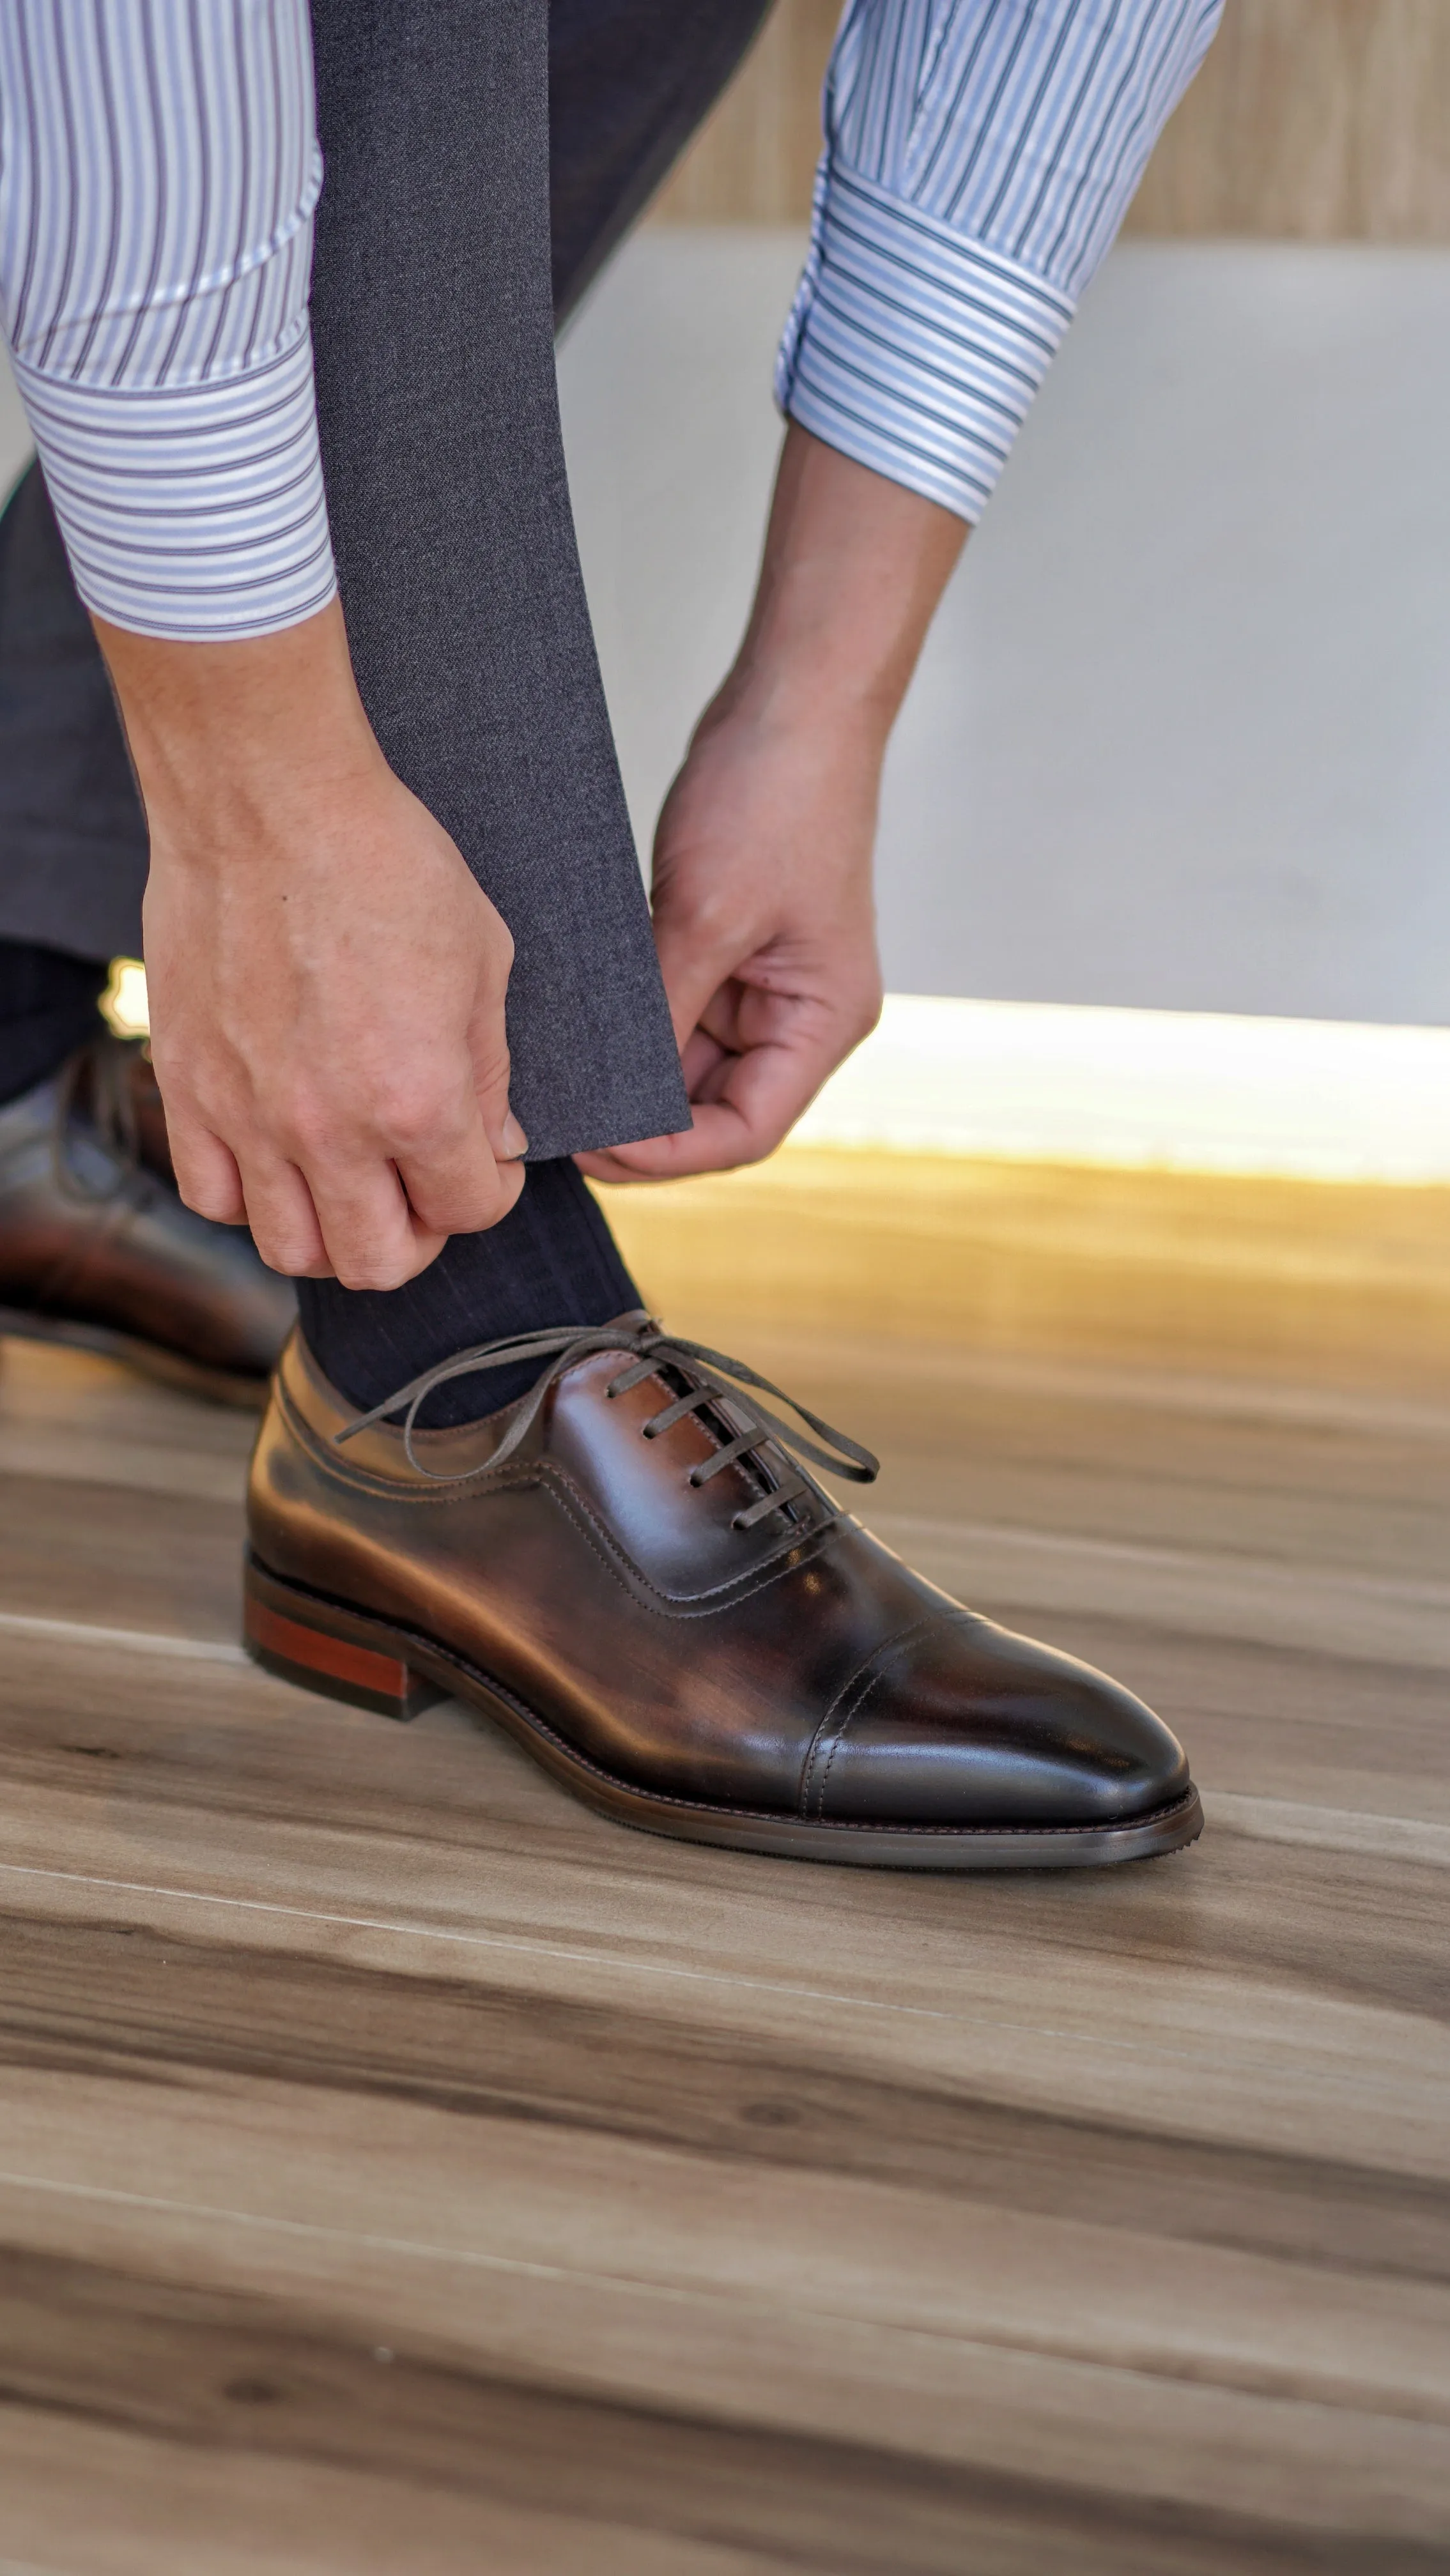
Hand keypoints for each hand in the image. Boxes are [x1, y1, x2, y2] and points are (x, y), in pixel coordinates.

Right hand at [100, 601, 525, 1286]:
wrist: (270, 799)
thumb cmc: (385, 862)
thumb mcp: (485, 961)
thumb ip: (492, 1070)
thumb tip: (495, 1140)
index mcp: (419, 1101)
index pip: (470, 1212)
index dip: (491, 1192)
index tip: (486, 1161)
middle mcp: (330, 1129)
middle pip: (379, 1263)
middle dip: (418, 1237)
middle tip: (423, 1191)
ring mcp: (251, 1116)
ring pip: (292, 1249)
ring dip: (333, 1231)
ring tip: (352, 1183)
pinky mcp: (189, 1088)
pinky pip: (213, 1195)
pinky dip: (251, 1196)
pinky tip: (280, 1156)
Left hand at [576, 695, 883, 1182]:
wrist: (793, 701)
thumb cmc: (778, 796)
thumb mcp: (706, 915)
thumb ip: (661, 1013)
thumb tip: (609, 1091)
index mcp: (824, 1021)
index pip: (747, 1130)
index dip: (671, 1154)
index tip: (601, 1146)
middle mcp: (798, 1016)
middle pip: (714, 1111)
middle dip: (642, 1123)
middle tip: (560, 1121)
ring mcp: (760, 985)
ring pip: (686, 1067)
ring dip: (629, 1076)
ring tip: (560, 1079)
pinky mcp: (725, 950)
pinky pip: (672, 1013)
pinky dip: (628, 1028)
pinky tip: (576, 1028)